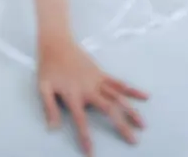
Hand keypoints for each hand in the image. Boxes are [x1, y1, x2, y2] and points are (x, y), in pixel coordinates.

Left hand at [37, 36, 148, 154]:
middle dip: (121, 126)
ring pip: (118, 96)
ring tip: (142, 124)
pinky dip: (131, 90)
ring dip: (131, 110)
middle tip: (134, 141)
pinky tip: (144, 96)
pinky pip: (118, 82)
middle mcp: (89, 89)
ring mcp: (97, 80)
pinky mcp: (101, 73)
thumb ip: (49, 108)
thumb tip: (52, 128)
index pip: (81, 120)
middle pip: (108, 109)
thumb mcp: (43, 87)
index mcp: (73, 95)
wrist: (56, 42)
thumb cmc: (48, 66)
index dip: (86, 137)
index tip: (92, 153)